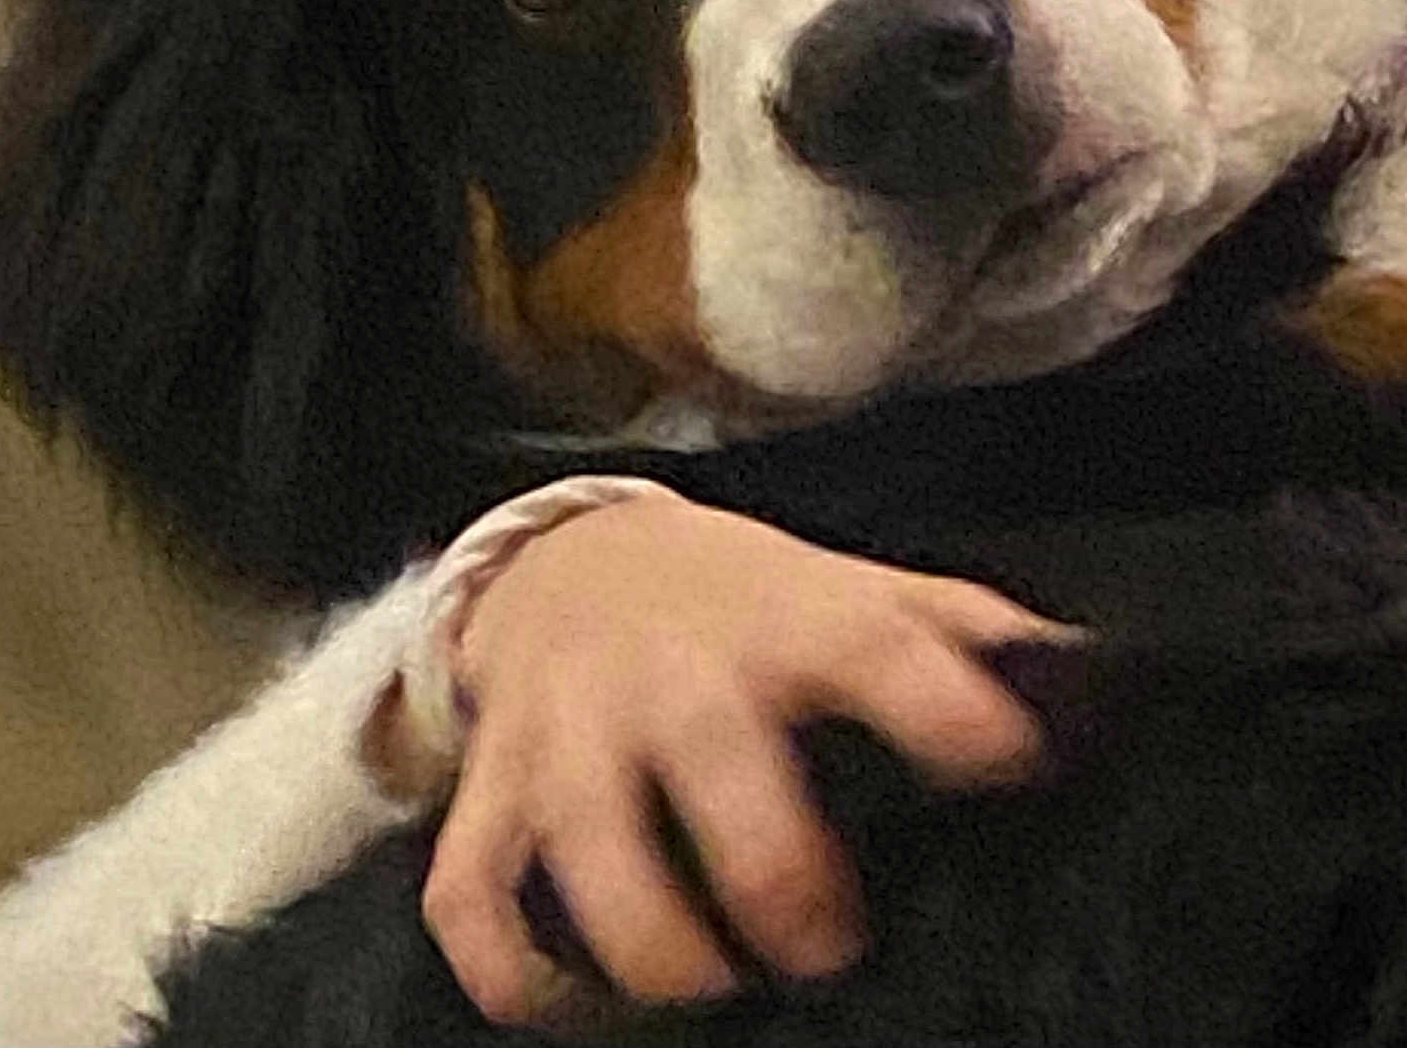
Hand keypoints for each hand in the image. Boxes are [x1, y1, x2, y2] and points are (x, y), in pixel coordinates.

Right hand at [394, 497, 1077, 1024]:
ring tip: (709, 985)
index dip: (941, 702)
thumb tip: (1088, 680)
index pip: (870, 642)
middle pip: (713, 751)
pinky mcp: (494, 784)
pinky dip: (515, 971)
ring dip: (647, 939)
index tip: (1007, 762)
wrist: (570, 557)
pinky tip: (582, 1006)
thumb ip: (955, 629)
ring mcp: (570, 727)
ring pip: (582, 839)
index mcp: (782, 618)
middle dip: (773, 865)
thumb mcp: (845, 588)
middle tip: (829, 944)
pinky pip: (472, 890)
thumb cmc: (739, 601)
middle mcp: (672, 669)